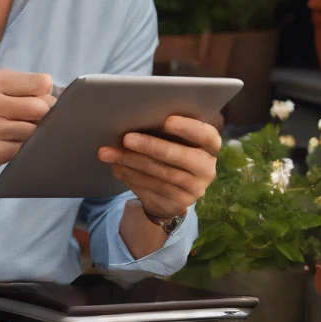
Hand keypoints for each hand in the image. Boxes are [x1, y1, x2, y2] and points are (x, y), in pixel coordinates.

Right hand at [0, 70, 55, 184]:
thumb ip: (21, 88)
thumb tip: (65, 95)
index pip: (41, 82)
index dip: (47, 95)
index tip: (39, 102)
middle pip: (41, 107)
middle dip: (45, 117)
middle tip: (34, 123)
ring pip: (35, 131)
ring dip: (35, 136)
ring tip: (21, 135)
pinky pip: (25, 150)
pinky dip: (26, 151)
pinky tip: (14, 148)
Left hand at [97, 114, 220, 219]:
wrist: (171, 192)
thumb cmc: (169, 152)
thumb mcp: (171, 139)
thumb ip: (162, 130)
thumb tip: (131, 119)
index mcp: (210, 144)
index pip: (207, 135)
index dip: (188, 128)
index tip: (167, 121)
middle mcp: (207, 166)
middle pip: (180, 156)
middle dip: (150, 146)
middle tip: (126, 138)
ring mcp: (196, 187)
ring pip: (162, 173)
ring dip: (133, 162)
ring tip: (110, 153)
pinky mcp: (181, 201)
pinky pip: (154, 187)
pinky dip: (132, 176)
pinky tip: (117, 167)